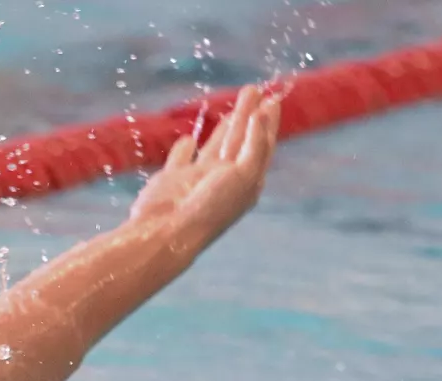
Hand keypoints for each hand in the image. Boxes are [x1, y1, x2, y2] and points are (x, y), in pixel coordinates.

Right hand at [128, 84, 281, 240]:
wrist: (168, 230)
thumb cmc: (210, 206)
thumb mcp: (244, 174)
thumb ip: (253, 144)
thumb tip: (260, 113)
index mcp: (246, 182)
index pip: (261, 146)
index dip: (267, 123)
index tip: (273, 99)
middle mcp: (224, 180)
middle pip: (241, 141)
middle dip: (249, 114)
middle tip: (254, 89)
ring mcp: (197, 179)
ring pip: (216, 144)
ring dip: (227, 123)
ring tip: (236, 101)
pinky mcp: (173, 179)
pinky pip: (181, 159)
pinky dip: (185, 148)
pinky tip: (189, 138)